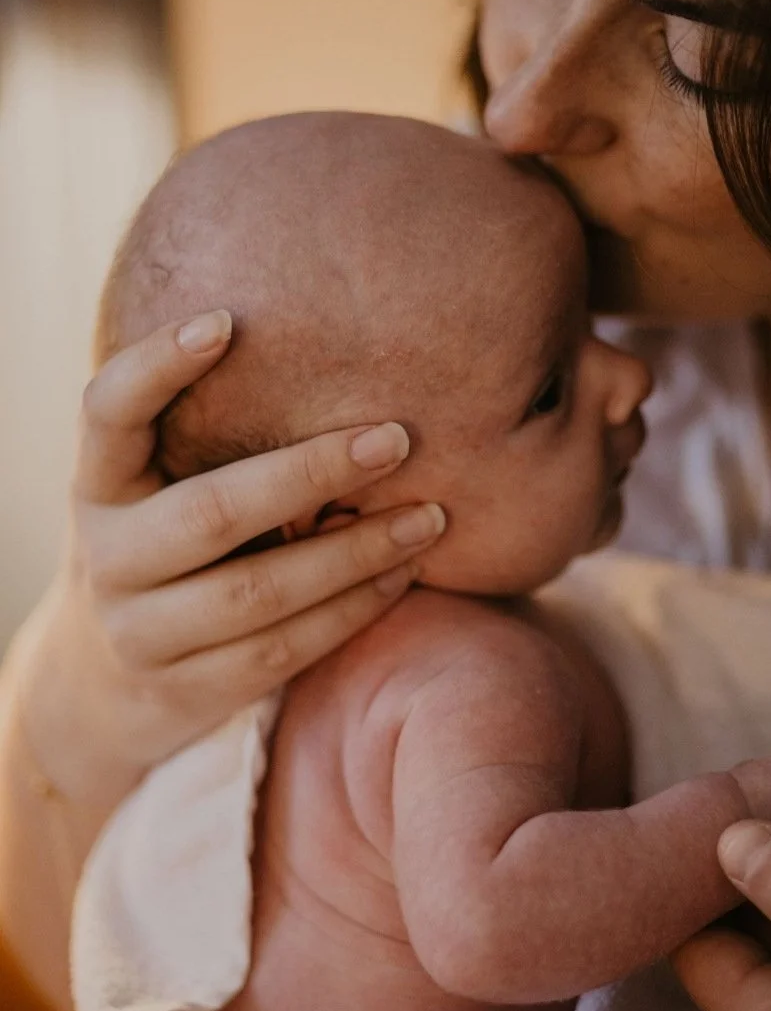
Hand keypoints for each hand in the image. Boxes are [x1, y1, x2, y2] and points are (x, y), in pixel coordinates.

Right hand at [20, 311, 443, 804]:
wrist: (104, 683)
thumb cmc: (164, 553)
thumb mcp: (156, 494)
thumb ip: (211, 446)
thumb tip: (344, 363)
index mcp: (99, 487)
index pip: (106, 413)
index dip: (156, 367)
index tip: (227, 321)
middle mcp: (109, 557)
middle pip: (211, 513)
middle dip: (310, 474)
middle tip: (396, 439)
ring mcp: (141, 631)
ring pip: (257, 592)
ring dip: (355, 553)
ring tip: (430, 517)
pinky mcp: (187, 688)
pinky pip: (282, 650)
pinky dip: (351, 610)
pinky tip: (402, 575)